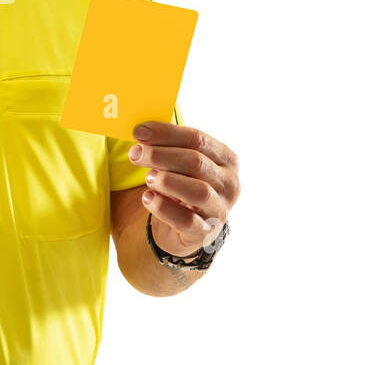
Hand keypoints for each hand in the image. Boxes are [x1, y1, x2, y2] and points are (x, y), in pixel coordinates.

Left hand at [129, 122, 239, 258]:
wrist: (186, 229)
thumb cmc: (182, 185)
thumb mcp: (180, 163)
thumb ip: (168, 145)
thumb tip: (141, 130)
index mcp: (225, 159)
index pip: (197, 139)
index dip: (166, 134)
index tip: (138, 132)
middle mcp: (229, 184)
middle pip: (196, 162)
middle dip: (160, 155)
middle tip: (135, 154)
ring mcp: (219, 210)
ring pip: (198, 191)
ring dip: (167, 181)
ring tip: (147, 178)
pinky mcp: (205, 234)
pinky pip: (187, 221)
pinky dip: (164, 208)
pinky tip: (148, 198)